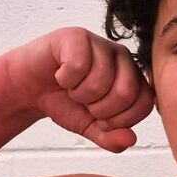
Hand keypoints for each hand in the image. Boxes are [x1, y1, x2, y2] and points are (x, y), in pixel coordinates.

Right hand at [4, 27, 155, 151]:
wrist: (31, 88)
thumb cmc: (65, 102)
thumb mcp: (91, 128)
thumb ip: (111, 138)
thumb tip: (130, 140)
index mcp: (134, 78)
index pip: (144, 104)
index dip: (118, 121)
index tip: (99, 118)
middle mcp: (123, 58)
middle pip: (126, 93)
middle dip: (98, 109)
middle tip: (84, 102)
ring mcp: (102, 44)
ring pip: (100, 81)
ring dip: (79, 94)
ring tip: (72, 88)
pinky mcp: (78, 36)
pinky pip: (79, 65)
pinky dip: (65, 79)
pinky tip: (60, 74)